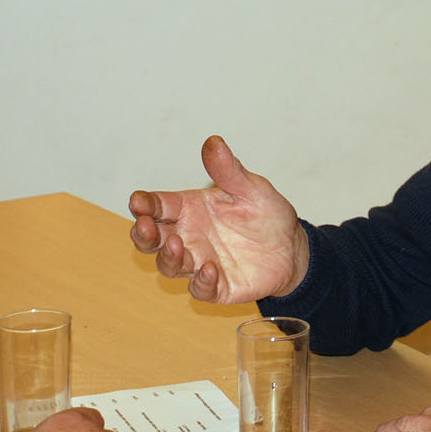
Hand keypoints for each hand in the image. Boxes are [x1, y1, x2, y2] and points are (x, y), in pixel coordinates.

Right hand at [129, 135, 309, 303]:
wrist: (292, 247)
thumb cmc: (266, 214)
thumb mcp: (251, 188)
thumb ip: (229, 170)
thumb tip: (213, 142)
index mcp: (191, 209)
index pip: (159, 206)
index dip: (145, 204)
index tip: (138, 200)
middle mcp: (189, 236)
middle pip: (153, 239)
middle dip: (143, 234)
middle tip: (145, 226)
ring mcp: (200, 262)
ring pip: (170, 265)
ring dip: (169, 257)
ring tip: (176, 244)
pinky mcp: (217, 286)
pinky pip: (201, 289)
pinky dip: (201, 282)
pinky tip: (210, 270)